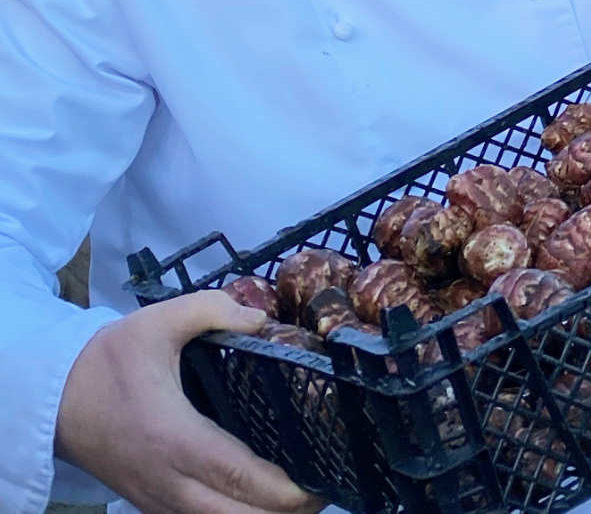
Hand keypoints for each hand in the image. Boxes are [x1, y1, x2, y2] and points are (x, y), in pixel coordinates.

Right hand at [56, 291, 323, 513]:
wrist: (53, 397)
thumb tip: (264, 318)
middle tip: (324, 492)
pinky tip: (257, 500)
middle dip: (285, 513)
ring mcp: (156, 499)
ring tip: (299, 499)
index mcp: (177, 439)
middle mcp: (168, 481)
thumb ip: (215, 309)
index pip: (240, 478)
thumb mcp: (159, 320)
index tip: (322, 485)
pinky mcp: (149, 503)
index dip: (286, 491)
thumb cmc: (108, 360)